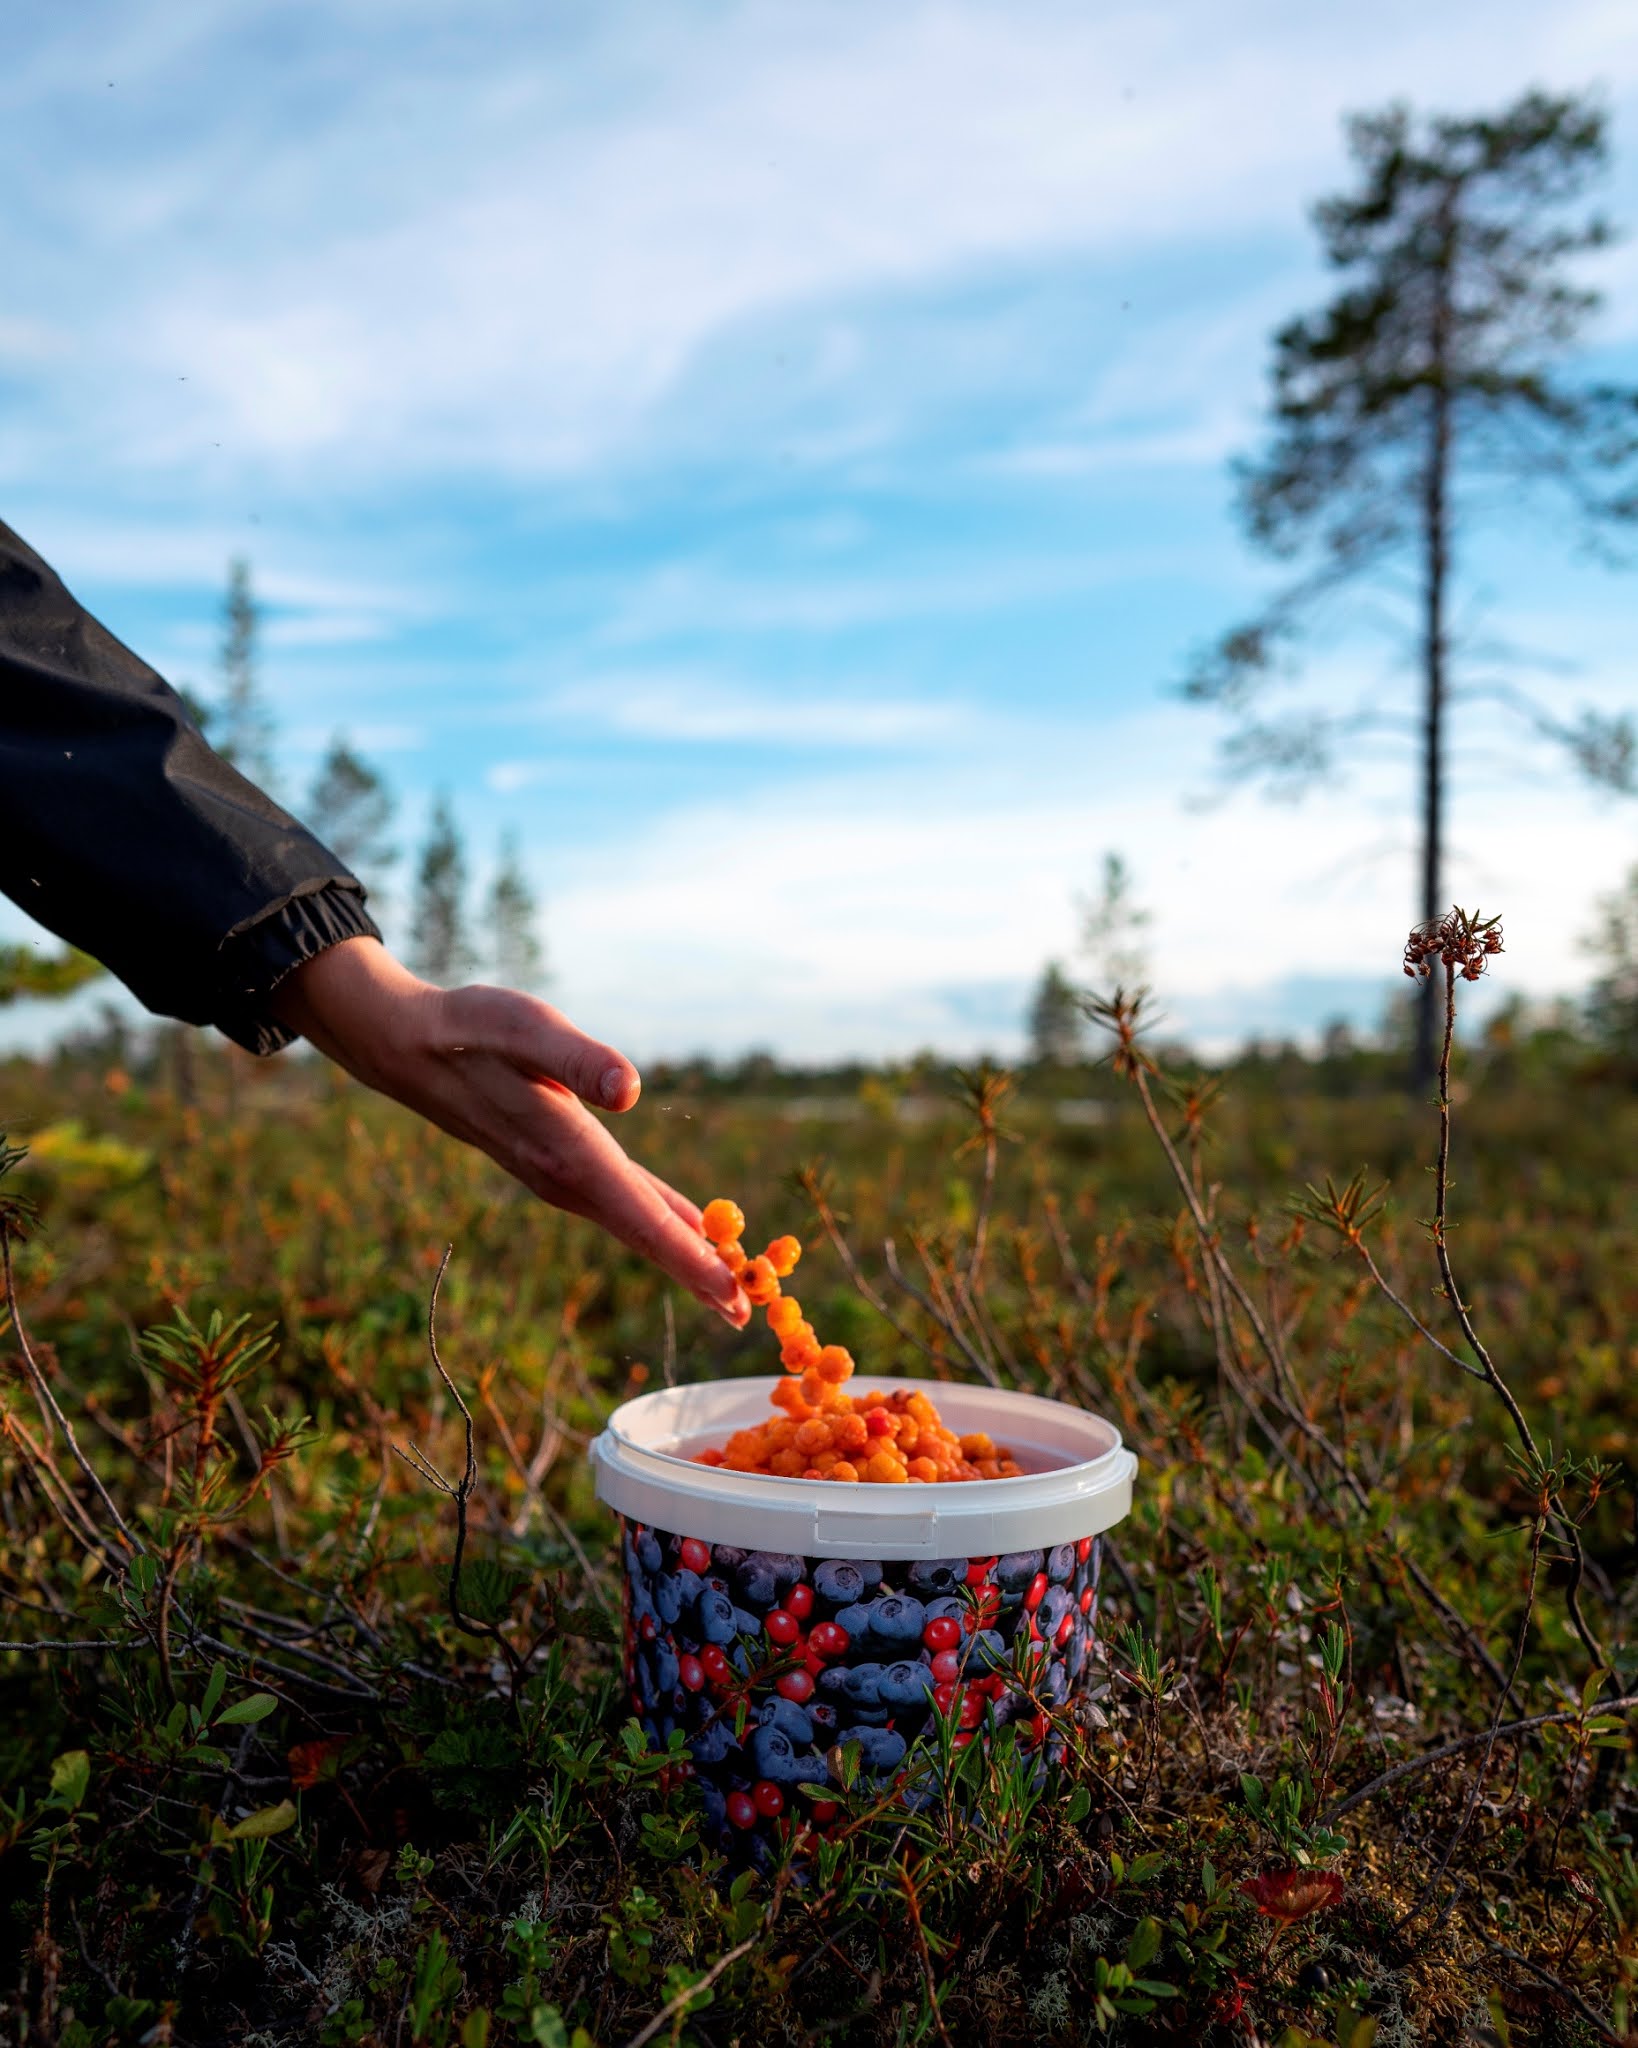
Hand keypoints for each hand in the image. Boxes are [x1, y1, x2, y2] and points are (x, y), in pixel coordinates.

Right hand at [270, 937, 750, 1326]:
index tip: (731, 1293)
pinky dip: (656, 1222)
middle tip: (745, 1318)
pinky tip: (683, 1229)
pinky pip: (620, 1204)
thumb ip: (577, 1059)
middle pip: (642, 1236)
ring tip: (724, 1290)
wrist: (407, 1048)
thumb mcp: (522, 1028)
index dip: (689, 1256)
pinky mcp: (558, 1164)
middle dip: (694, 1276)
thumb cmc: (468, 1030)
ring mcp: (558, 1177)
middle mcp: (564, 1177)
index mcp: (567, 1151)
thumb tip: (630, 1090)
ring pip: (632, 1224)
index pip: (640, 1216)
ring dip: (678, 1256)